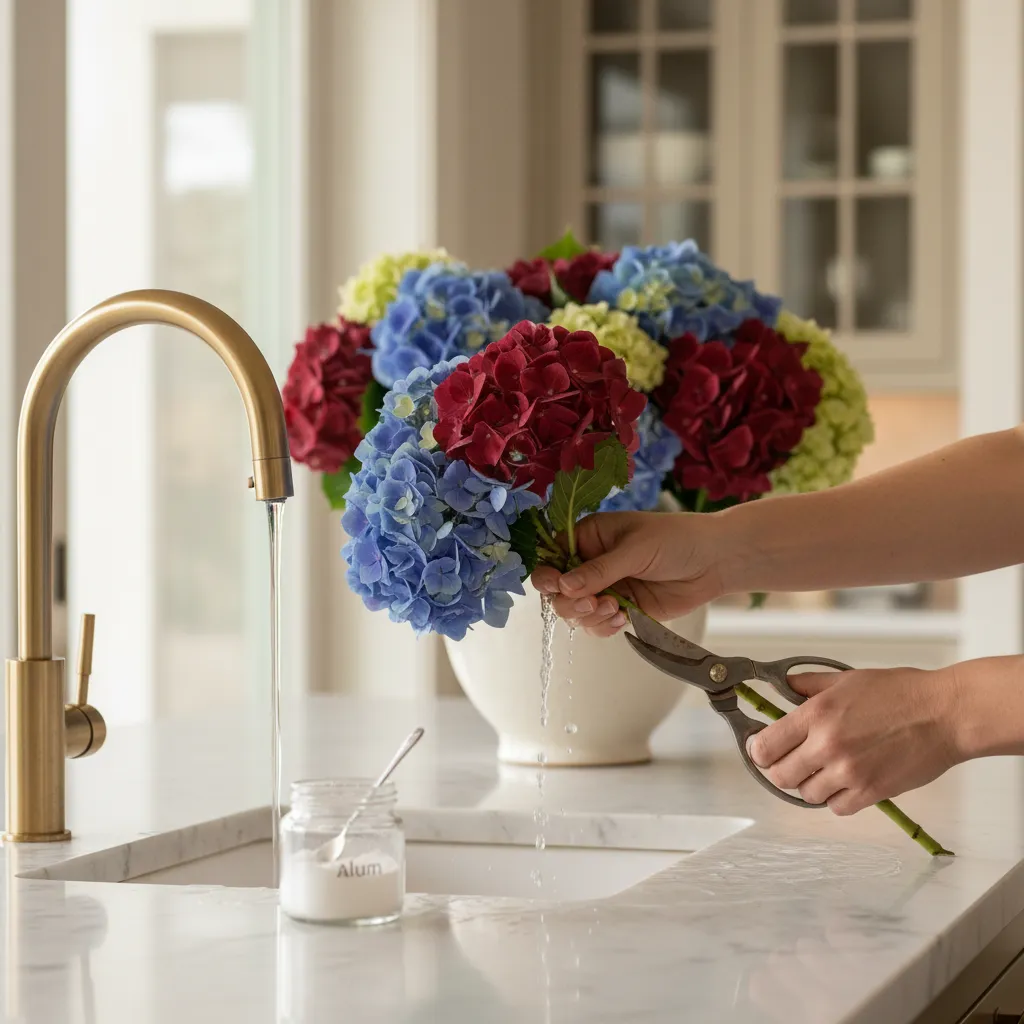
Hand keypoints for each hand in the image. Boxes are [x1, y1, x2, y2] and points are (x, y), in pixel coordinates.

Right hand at [530, 511, 724, 636]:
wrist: (714, 561)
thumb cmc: (676, 540)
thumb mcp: (635, 549)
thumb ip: (599, 570)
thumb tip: (564, 587)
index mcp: (588, 537)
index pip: (552, 557)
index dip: (547, 575)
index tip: (557, 586)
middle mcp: (590, 564)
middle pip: (558, 591)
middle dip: (570, 601)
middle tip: (594, 603)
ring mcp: (605, 588)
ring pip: (576, 612)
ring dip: (589, 616)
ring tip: (616, 609)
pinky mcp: (622, 609)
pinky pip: (597, 625)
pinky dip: (603, 627)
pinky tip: (622, 619)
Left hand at [747, 666, 962, 814]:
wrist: (944, 714)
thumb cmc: (899, 692)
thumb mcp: (845, 679)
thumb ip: (807, 685)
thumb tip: (782, 686)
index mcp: (816, 714)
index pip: (765, 746)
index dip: (758, 750)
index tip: (762, 748)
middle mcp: (827, 745)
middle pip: (780, 776)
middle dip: (780, 769)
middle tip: (791, 760)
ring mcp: (849, 772)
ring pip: (806, 794)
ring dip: (809, 784)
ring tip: (823, 769)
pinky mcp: (872, 792)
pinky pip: (837, 807)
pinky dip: (836, 798)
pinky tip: (844, 782)